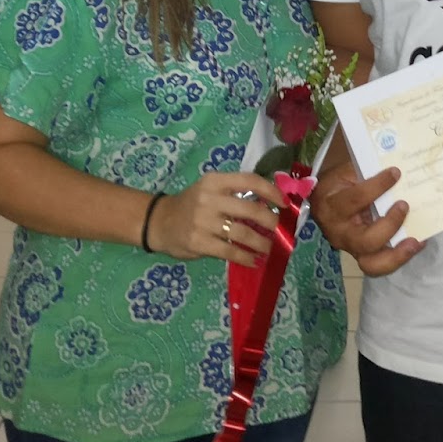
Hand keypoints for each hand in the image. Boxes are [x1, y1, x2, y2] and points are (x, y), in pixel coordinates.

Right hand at [148, 172, 284, 266]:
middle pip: (250, 209)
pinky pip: (229, 251)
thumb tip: (269, 204)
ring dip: (261, 243)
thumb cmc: (191, 204)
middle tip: (279, 230)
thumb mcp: (209, 189)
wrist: (159, 221)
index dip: (271, 191)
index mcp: (214, 181)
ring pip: (243, 233)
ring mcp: (203, 221)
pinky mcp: (199, 242)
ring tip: (268, 248)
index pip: (250, 181)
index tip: (283, 202)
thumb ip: (234, 193)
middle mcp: (209, 199)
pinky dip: (245, 257)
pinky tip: (253, 260)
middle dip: (270, 221)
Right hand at [311, 160, 420, 276]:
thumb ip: (368, 173)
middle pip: (365, 241)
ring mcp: (351, 248)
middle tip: (404, 205)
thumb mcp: (347, 172)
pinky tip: (417, 243)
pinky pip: (381, 264)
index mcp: (333, 206)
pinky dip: (400, 256)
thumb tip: (398, 172)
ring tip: (416, 242)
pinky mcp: (363, 256)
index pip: (356, 199)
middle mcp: (340, 233)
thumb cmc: (339, 184)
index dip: (378, 186)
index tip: (396, 173)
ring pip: (372, 264)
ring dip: (397, 255)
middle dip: (389, 225)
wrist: (325, 202)